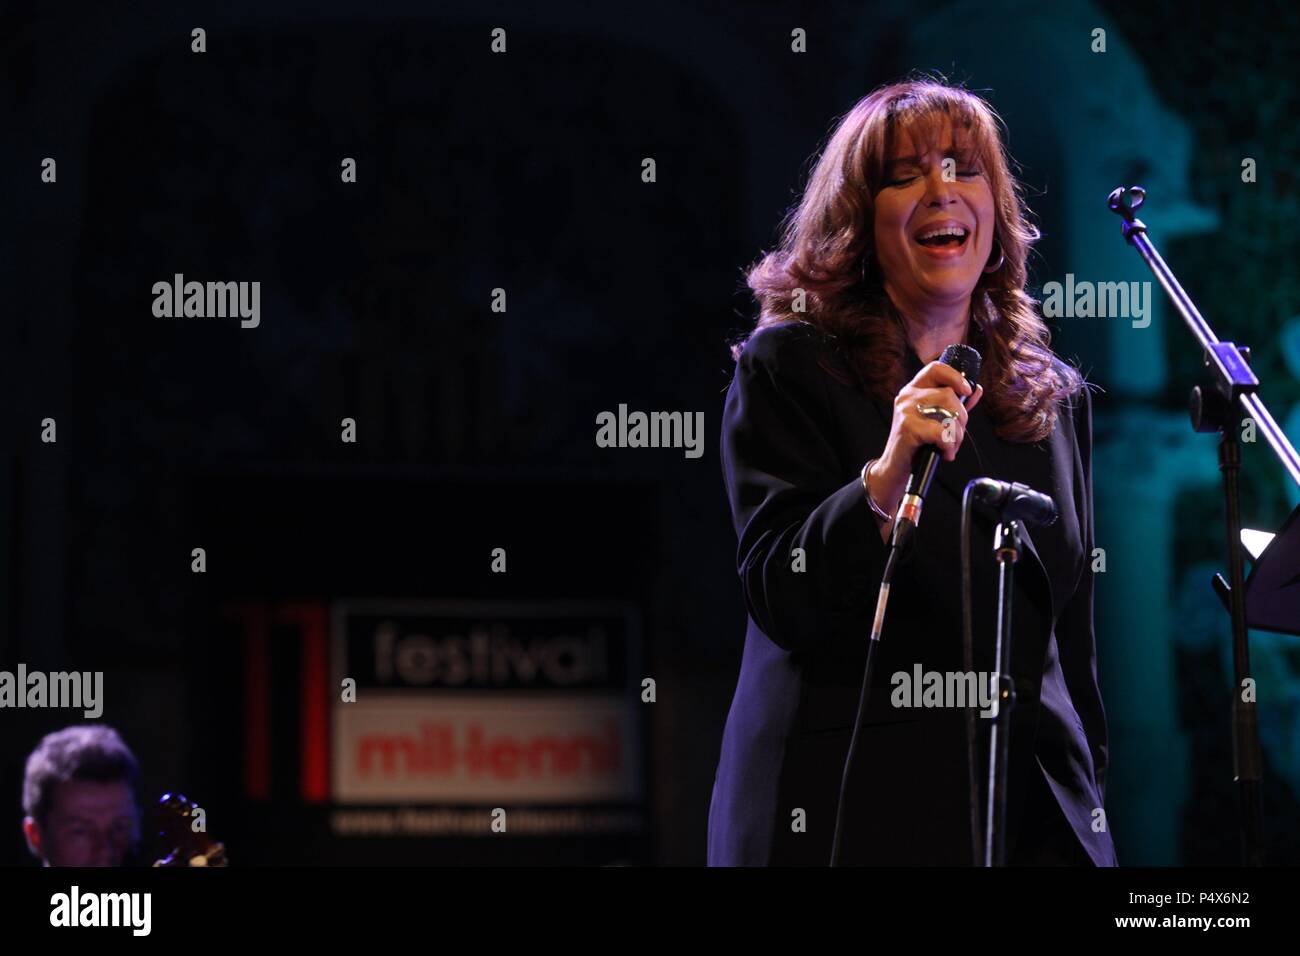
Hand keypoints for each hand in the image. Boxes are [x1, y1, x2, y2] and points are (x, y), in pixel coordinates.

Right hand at [866, 361, 983, 521]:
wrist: (894, 467)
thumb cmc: (916, 444)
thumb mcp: (935, 420)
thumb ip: (955, 405)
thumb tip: (977, 390)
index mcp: (914, 390)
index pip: (935, 369)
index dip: (955, 376)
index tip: (967, 390)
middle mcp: (907, 396)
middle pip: (949, 394)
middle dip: (962, 418)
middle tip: (957, 435)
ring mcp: (905, 411)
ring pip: (948, 412)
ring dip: (957, 434)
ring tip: (951, 446)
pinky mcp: (907, 428)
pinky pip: (940, 432)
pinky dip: (949, 445)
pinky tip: (945, 453)